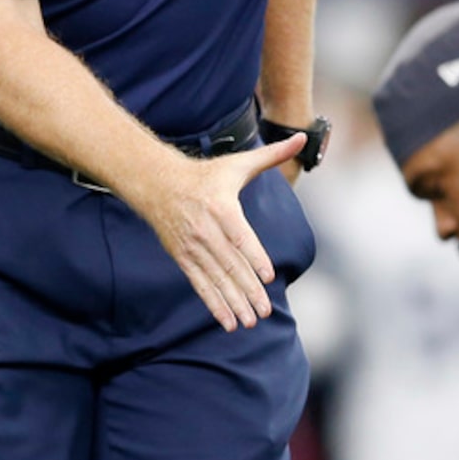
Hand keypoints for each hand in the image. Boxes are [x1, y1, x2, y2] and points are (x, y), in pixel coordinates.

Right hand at [138, 131, 303, 330]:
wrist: (158, 184)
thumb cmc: (206, 175)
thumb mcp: (238, 163)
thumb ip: (271, 155)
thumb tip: (300, 138)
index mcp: (221, 208)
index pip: (240, 237)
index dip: (253, 257)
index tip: (268, 276)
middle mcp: (205, 230)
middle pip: (229, 265)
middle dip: (248, 290)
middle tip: (265, 311)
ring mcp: (192, 247)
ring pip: (216, 279)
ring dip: (233, 303)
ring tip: (251, 322)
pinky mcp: (183, 259)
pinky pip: (200, 285)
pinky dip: (214, 305)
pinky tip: (228, 322)